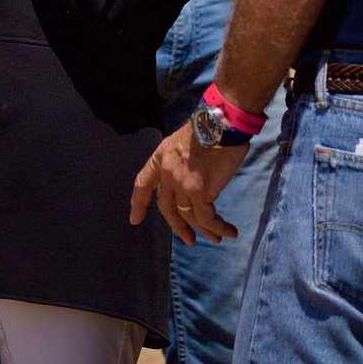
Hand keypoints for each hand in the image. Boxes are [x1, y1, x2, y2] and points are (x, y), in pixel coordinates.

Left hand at [129, 122, 249, 245]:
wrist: (220, 123)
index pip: (143, 183)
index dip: (138, 203)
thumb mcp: (184, 143)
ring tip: (216, 240)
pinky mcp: (198, 191)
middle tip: (189, 239)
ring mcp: (180, 183)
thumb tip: (193, 184)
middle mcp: (166, 172)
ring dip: (204, 230)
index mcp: (160, 157)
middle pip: (167, 206)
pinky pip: (206, 217)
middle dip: (177, 226)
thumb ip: (181, 164)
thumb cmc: (208, 129)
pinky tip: (228, 232)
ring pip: (188, 215)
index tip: (134, 219)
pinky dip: (218, 228)